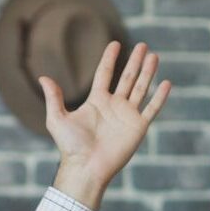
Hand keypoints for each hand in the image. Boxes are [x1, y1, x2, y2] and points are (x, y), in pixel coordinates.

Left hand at [41, 41, 171, 209]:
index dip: (110, 58)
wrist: (86, 167)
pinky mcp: (138, 127)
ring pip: (141, 88)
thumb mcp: (57, 119)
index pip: (104, 74)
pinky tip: (167, 83)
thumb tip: (42, 77)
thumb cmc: (70, 146)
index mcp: (96, 101)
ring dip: (148, 72)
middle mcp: (113, 105)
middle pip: (127, 77)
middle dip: (135, 61)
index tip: (115, 43)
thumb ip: (53, 98)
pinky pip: (152, 109)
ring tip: (154, 55)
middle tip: (143, 45)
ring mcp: (127, 115)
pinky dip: (160, 97)